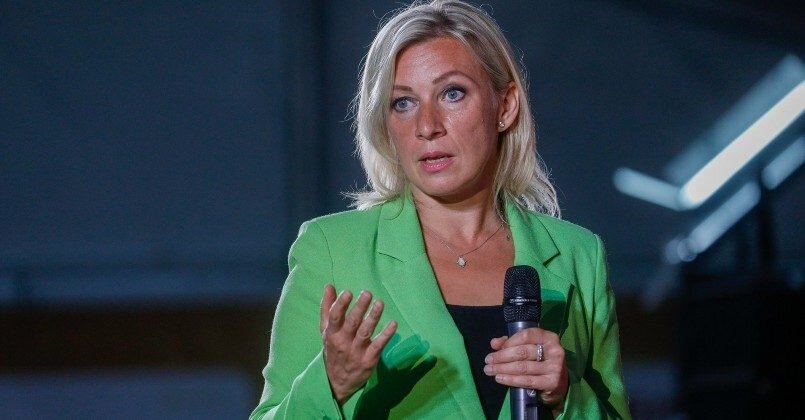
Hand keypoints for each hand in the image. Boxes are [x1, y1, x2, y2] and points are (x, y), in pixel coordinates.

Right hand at [319, 284, 396, 404]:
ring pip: (365, 332)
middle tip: (367, 293)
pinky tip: (393, 324)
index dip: (341, 305)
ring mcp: (356, 352)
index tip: (348, 292)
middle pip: (352, 323)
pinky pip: (378, 346)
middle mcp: (343, 342)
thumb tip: (329, 286)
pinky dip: (386, 335)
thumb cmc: (333, 349)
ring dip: (373, 317)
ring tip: (380, 303)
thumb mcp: (326, 330)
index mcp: (332, 334)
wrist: (337, 382)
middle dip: (359, 308)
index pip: (335, 317)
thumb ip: (327, 308)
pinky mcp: (369, 360)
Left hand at [484, 328, 567, 412]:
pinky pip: (527, 381)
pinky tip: (500, 378)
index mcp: (548, 337)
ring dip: (502, 368)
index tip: (495, 348)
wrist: (558, 383)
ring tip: (489, 370)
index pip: (526, 335)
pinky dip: (511, 380)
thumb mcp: (528, 348)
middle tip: (488, 361)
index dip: (509, 341)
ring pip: (523, 367)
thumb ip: (511, 343)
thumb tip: (494, 343)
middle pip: (523, 352)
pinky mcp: (552, 382)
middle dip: (502, 356)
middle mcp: (554, 350)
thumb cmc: (540, 361)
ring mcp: (555, 367)